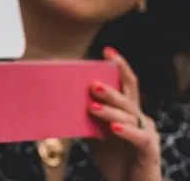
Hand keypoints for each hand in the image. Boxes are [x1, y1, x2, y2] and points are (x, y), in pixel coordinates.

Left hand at [87, 47, 161, 180]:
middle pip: (127, 97)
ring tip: (92, 106)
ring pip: (130, 116)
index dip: (120, 66)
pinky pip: (139, 137)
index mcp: (128, 112)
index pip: (127, 84)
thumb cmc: (115, 159)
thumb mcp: (96, 136)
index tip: (108, 50)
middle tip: (91, 84)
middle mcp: (140, 118)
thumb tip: (61, 102)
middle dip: (110, 89)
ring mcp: (147, 132)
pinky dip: (126, 131)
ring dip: (110, 110)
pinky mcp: (149, 149)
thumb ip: (86, 119)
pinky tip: (113, 128)